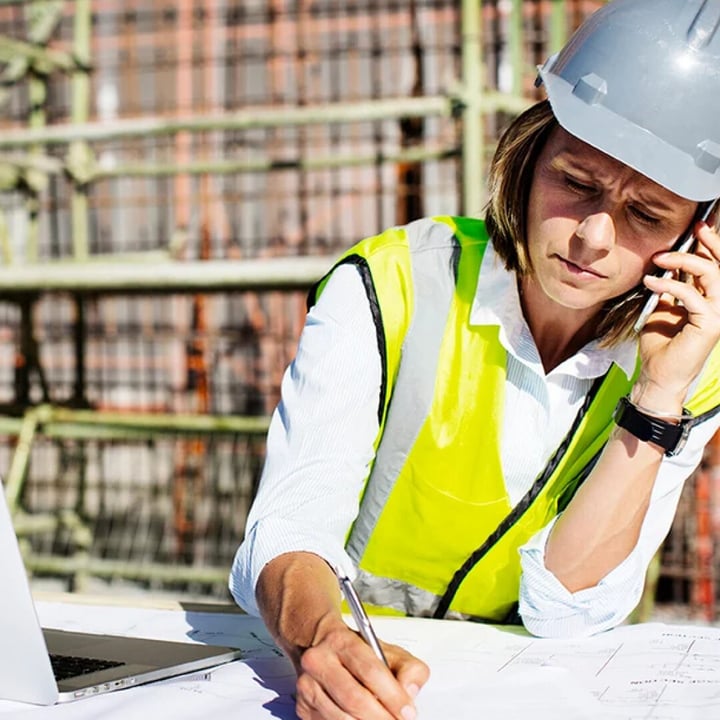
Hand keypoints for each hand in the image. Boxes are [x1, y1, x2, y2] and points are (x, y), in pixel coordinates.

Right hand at [294, 621, 428, 719]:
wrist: (319, 645)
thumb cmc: (357, 652)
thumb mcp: (389, 650)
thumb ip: (409, 668)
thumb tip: (409, 691)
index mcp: (341, 641)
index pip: (370, 671)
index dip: (392, 696)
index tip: (407, 711)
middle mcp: (319, 661)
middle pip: (354, 699)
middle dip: (381, 718)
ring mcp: (307, 685)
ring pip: (340, 717)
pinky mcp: (303, 706)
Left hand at [636, 220, 719, 408]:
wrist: (657, 374)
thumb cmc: (660, 343)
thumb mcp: (663, 306)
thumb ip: (670, 285)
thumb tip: (665, 260)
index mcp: (710, 298)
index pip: (716, 265)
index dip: (710, 244)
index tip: (697, 226)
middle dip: (709, 242)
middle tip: (693, 229)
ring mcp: (718, 313)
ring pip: (712, 274)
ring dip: (684, 260)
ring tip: (658, 259)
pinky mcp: (710, 324)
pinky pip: (692, 295)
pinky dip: (669, 284)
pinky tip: (650, 281)